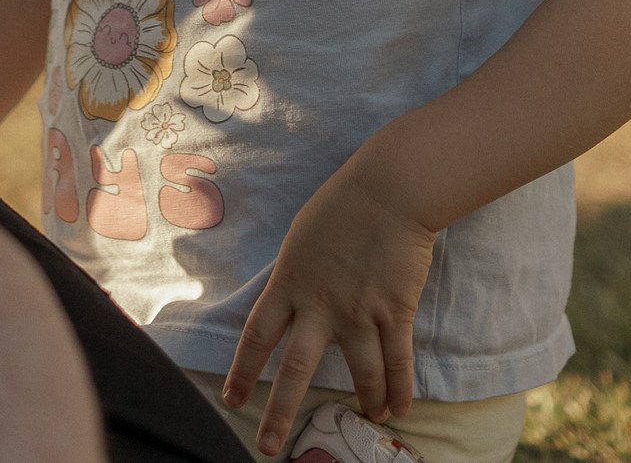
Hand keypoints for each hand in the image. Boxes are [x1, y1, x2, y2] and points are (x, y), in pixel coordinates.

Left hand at [220, 168, 438, 457]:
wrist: (387, 193)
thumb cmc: (340, 208)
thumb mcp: (299, 242)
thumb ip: (294, 279)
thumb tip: (293, 304)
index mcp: (288, 285)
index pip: (258, 336)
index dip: (242, 371)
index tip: (231, 399)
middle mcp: (320, 306)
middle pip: (296, 369)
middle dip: (280, 411)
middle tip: (268, 447)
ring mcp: (359, 312)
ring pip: (360, 373)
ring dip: (366, 400)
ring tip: (371, 419)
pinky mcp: (393, 312)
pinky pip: (396, 361)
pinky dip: (399, 388)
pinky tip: (398, 409)